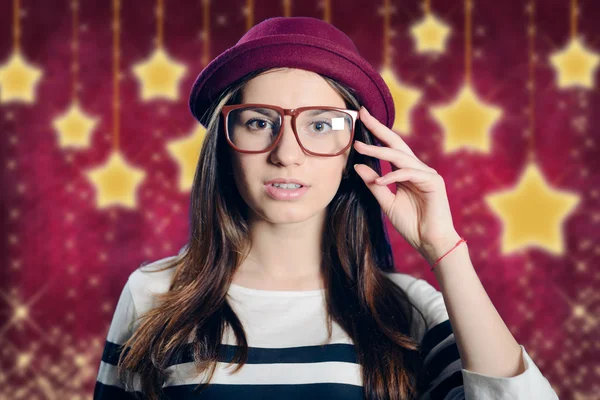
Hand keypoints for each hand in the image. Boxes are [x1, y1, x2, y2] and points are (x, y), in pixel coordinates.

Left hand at [353, 106, 459, 254]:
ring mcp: (427, 173)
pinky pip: (408, 174)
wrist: (430, 242)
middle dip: (378, 128)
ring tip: (359, 147)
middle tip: (362, 114)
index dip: (376, 134)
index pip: (390, 148)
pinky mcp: (433, 181)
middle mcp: (418, 169)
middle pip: (396, 143)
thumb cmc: (412, 224)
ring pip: (400, 156)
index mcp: (407, 172)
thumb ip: (374, 184)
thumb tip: (357, 166)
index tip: (360, 120)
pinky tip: (379, 181)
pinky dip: (392, 176)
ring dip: (378, 151)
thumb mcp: (387, 202)